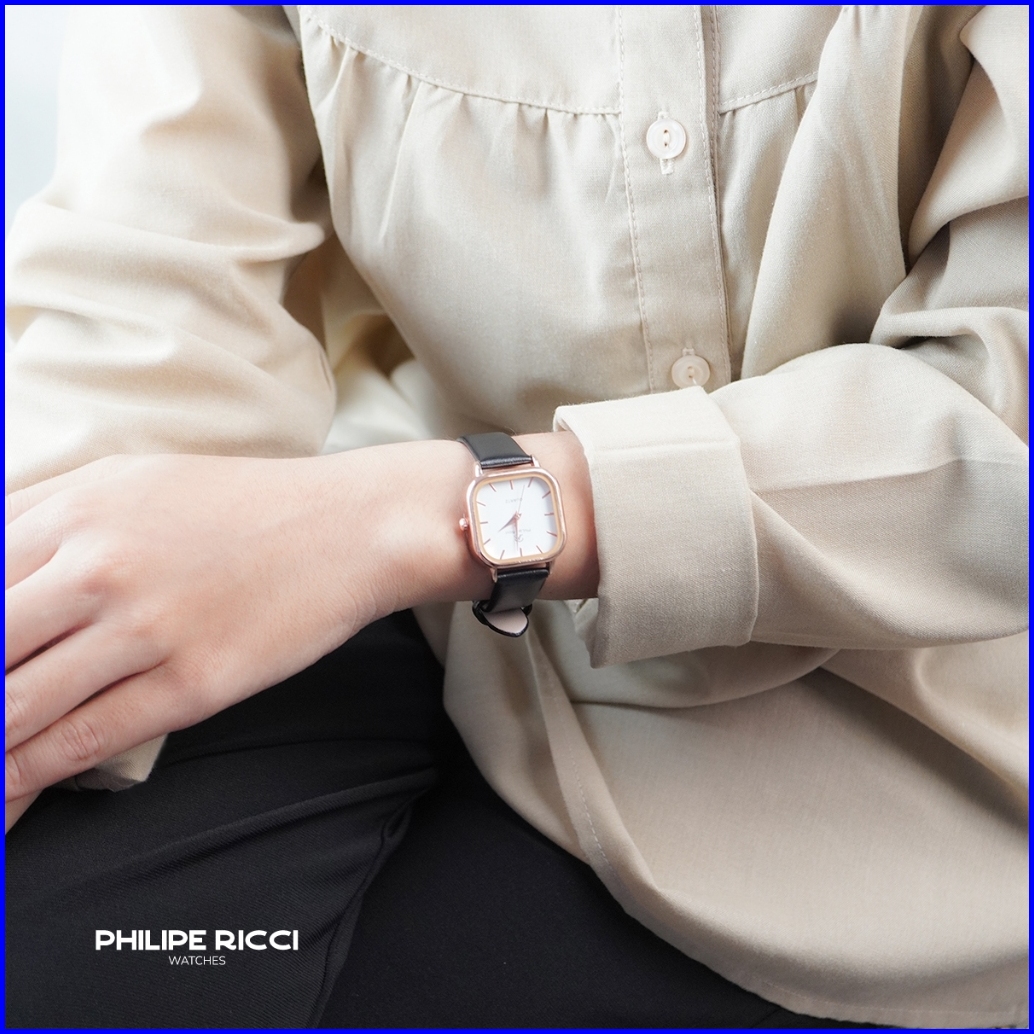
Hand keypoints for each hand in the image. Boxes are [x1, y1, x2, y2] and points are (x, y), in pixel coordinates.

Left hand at [5, 432, 596, 813]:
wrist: (353, 526)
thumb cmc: (245, 506)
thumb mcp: (133, 481)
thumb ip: (43, 518)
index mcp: (76, 507)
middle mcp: (98, 565)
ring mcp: (146, 627)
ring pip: (12, 707)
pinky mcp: (192, 682)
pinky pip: (83, 741)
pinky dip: (28, 779)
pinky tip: (8, 799)